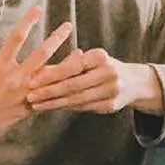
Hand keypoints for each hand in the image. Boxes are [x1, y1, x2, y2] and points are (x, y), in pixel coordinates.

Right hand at [0, 7, 73, 154]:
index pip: (17, 37)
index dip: (28, 21)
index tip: (38, 9)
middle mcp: (14, 78)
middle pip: (41, 53)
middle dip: (57, 38)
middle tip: (68, 26)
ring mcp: (23, 94)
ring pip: (50, 76)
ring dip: (67, 64)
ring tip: (80, 54)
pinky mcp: (27, 109)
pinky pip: (47, 97)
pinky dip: (59, 89)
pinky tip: (71, 81)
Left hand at [25, 47, 163, 115]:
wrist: (134, 82)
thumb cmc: (102, 67)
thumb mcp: (89, 60)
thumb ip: (66, 64)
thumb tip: (37, 70)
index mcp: (100, 57)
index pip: (71, 67)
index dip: (51, 74)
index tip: (32, 80)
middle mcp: (108, 73)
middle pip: (73, 85)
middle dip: (49, 91)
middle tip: (30, 96)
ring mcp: (112, 91)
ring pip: (77, 99)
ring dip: (54, 103)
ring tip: (36, 105)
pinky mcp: (111, 106)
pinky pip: (83, 107)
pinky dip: (66, 107)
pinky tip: (51, 107)